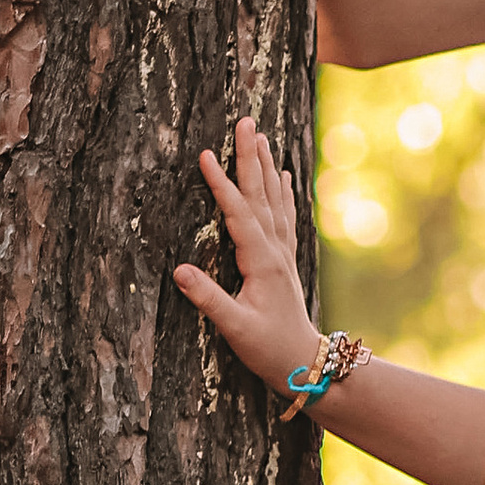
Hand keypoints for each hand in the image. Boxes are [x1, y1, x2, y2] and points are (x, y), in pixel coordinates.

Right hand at [173, 117, 321, 389]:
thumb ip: (208, 299)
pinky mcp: (284, 260)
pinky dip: (282, 190)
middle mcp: (275, 251)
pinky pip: (283, 215)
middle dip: (250, 157)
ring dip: (265, 166)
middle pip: (260, 195)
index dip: (221, 184)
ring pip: (273, 199)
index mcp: (261, 262)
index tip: (205, 154)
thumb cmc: (267, 348)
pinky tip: (284, 172)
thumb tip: (179, 271)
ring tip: (260, 135)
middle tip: (245, 121)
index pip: (237, 214)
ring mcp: (282, 253)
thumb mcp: (234, 328)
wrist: (304, 362)